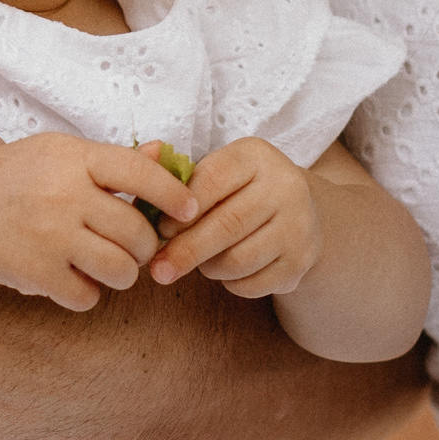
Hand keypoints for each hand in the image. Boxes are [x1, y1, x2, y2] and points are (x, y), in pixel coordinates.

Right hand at [0, 134, 199, 309]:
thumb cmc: (13, 178)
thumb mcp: (60, 154)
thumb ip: (114, 159)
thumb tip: (168, 155)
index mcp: (73, 159)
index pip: (141, 172)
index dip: (174, 194)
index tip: (189, 209)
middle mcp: (64, 195)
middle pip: (137, 232)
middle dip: (145, 246)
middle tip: (133, 246)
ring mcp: (50, 236)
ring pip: (121, 270)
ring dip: (122, 274)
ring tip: (107, 265)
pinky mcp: (37, 273)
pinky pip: (88, 296)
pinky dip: (86, 293)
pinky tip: (72, 277)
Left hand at [149, 138, 319, 297]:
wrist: (300, 212)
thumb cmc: (238, 191)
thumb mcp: (214, 172)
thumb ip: (174, 175)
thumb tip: (136, 182)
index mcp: (255, 156)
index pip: (211, 181)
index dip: (180, 210)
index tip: (159, 229)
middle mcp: (285, 186)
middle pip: (226, 225)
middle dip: (185, 250)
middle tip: (157, 269)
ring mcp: (299, 224)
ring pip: (238, 259)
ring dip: (208, 268)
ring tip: (199, 261)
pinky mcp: (302, 260)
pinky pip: (253, 283)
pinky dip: (230, 283)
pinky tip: (227, 270)